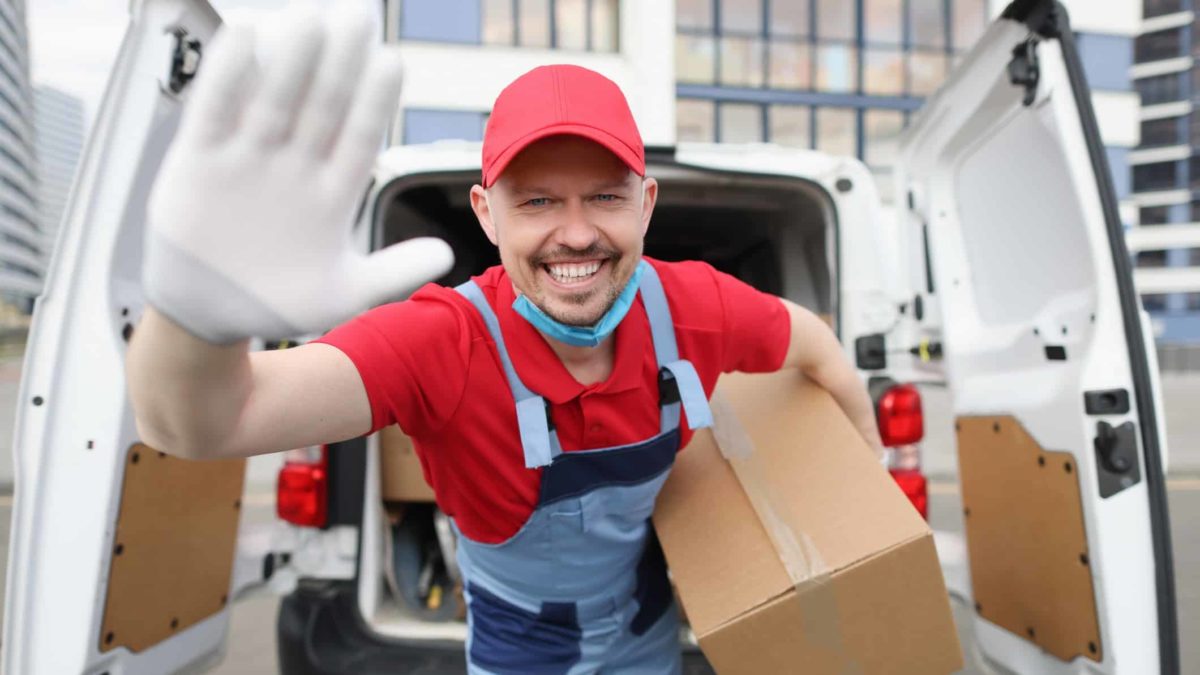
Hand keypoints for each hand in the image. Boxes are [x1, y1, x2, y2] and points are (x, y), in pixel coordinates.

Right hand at [143, 2, 452, 343]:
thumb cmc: (278, 302)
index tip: (392, 63)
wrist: (208, 315)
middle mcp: (294, 167)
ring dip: (291, 62)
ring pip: (273, 101)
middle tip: (358, 17)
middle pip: (322, 106)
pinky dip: (226, 77)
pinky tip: (244, 38)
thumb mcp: (342, 294)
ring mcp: (248, 159)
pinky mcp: (200, 160)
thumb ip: (394, 273)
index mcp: (331, 194)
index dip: (375, 103)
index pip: (359, 138)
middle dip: (340, 64)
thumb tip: (446, 256)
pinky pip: (214, 110)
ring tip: (310, 20)